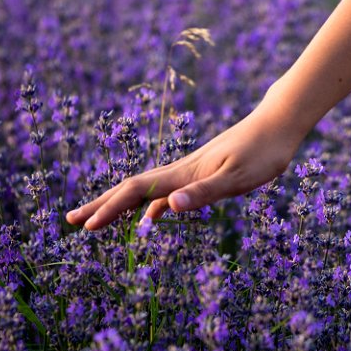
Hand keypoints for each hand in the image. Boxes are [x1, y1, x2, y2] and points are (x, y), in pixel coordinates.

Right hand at [65, 99, 303, 231]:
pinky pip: (167, 193)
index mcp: (184, 173)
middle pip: (131, 190)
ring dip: (120, 206)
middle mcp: (182, 170)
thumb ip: (204, 193)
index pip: (136, 192)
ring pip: (146, 191)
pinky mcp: (204, 173)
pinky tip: (151, 218)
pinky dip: (151, 207)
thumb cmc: (264, 151)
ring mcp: (191, 171)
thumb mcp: (238, 177)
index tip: (86, 227)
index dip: (109, 209)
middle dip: (101, 206)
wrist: (279, 123)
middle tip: (71, 222)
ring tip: (99, 221)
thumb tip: (168, 207)